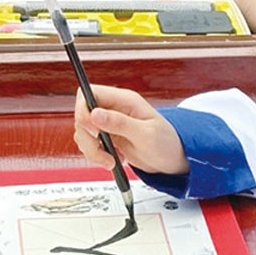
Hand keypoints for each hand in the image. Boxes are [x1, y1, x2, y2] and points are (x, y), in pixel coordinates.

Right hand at [74, 85, 189, 174]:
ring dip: (91, 150)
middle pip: (82, 116)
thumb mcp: (146, 134)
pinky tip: (114, 159)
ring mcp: (110, 123)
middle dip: (88, 138)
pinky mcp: (108, 137)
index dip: (83, 111)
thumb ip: (120, 124)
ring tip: (111, 161)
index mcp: (125, 100)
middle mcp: (115, 109)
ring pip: (83, 132)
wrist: (173, 159)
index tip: (93, 131)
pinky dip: (96, 155)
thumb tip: (95, 114)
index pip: (89, 94)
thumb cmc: (167, 143)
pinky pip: (89, 143)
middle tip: (104, 154)